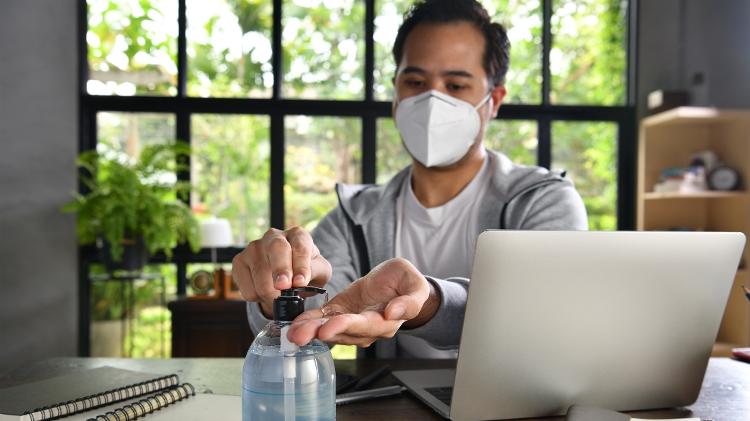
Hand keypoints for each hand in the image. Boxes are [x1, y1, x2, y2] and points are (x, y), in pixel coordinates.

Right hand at [232, 227, 332, 316]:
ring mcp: (254, 247)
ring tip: (279, 296)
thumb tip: (300, 279)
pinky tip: (264, 290)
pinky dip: (257, 297)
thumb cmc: (304, 272)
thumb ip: (315, 271)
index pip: (300, 247)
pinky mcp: (239, 261)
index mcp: (298, 235)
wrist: (286, 279)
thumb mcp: (320, 271)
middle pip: (276, 249)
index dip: (300, 265)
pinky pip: (246, 286)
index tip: (300, 282)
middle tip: (283, 286)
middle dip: (280, 269)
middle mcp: (275, 236)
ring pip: (259, 273)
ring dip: (270, 293)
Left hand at [286, 258, 438, 346]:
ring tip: (292, 332)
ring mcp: (351, 322)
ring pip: (329, 328)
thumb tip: (393, 313)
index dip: (347, 326)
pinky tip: (294, 323)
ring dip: (310, 330)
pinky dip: (308, 321)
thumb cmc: (408, 284)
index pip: (365, 326)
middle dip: (320, 332)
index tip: (329, 327)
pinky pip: (323, 318)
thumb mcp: (416, 286)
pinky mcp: (340, 311)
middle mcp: (366, 328)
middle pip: (342, 332)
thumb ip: (410, 302)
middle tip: (300, 335)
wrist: (398, 283)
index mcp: (386, 322)